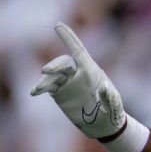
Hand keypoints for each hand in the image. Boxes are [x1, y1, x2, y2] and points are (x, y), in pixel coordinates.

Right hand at [31, 23, 125, 138]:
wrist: (104, 125)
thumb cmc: (113, 112)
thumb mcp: (115, 105)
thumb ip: (111, 96)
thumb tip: (104, 86)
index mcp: (92, 71)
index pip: (78, 51)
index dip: (68, 38)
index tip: (58, 25)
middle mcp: (77, 74)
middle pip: (63, 63)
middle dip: (54, 65)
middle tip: (46, 71)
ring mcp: (67, 83)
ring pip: (53, 75)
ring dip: (45, 80)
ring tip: (39, 89)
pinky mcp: (60, 93)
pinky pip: (48, 86)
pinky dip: (40, 87)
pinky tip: (35, 92)